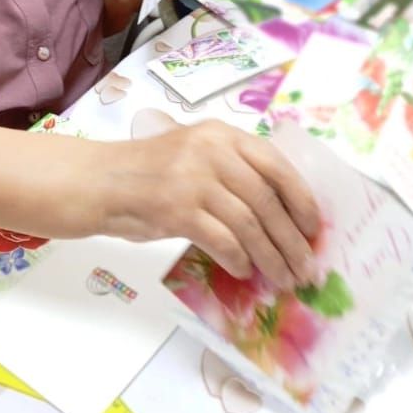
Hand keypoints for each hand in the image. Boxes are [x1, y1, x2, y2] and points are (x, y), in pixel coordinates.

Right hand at [97, 119, 320, 288]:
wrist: (99, 181)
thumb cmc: (149, 173)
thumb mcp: (194, 154)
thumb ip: (232, 171)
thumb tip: (279, 215)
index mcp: (221, 134)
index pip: (276, 164)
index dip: (301, 198)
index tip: (313, 228)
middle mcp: (211, 151)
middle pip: (267, 200)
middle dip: (291, 240)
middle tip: (305, 268)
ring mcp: (193, 179)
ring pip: (249, 224)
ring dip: (271, 257)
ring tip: (282, 278)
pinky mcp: (177, 210)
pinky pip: (223, 241)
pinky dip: (238, 260)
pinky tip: (244, 272)